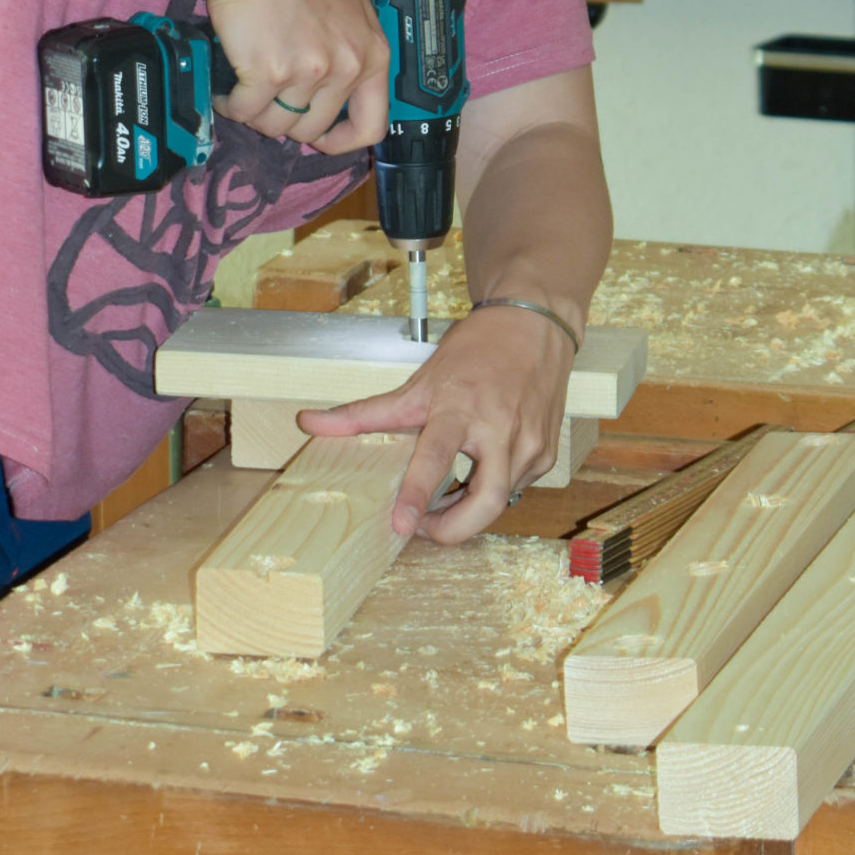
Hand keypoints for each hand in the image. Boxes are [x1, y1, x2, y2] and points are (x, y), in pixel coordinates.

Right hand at [208, 0, 392, 154]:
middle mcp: (346, 67)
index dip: (342, 141)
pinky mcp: (269, 73)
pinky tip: (227, 90)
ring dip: (256, 113)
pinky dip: (231, 105)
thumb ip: (354, 53)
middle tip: (269, 99)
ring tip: (246, 91)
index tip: (321, 137)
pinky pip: (245, 112)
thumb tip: (338, 94)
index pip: (371, 126)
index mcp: (372, 55)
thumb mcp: (352, 11)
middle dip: (285, 120)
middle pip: (312, 128)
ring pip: (276, 125)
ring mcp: (308, 72)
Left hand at [295, 305, 575, 542]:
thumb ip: (366, 413)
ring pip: (499, 501)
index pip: (436, 457)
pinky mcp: (546, 456)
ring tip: (446, 495)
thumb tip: (308, 424)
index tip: (403, 525)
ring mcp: (529, 445)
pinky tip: (479, 471)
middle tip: (424, 529)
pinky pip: (515, 488)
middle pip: (486, 502)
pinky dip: (491, 491)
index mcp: (461, 408)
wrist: (533, 324)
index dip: (418, 493)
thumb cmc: (475, 351)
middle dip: (455, 530)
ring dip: (468, 509)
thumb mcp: (419, 381)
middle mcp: (501, 429)